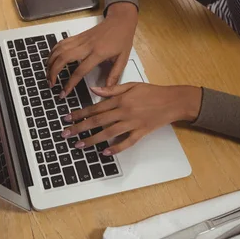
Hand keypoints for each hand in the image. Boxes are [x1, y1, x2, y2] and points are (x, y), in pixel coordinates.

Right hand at [47, 2, 137, 96]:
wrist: (120, 20)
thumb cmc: (122, 39)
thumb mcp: (123, 59)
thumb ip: (114, 75)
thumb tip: (107, 89)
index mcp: (98, 53)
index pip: (80, 70)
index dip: (70, 83)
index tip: (64, 93)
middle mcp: (86, 46)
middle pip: (63, 58)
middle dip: (53, 72)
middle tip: (51, 83)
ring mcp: (80, 39)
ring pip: (59, 50)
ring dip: (50, 62)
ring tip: (48, 74)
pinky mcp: (78, 36)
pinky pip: (61, 43)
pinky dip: (53, 51)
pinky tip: (51, 59)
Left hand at [61, 83, 201, 154]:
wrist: (173, 100)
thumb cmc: (152, 92)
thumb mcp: (131, 85)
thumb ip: (112, 89)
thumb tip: (94, 90)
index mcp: (120, 99)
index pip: (95, 107)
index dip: (79, 113)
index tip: (67, 118)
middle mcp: (124, 112)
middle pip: (98, 121)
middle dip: (80, 128)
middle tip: (66, 133)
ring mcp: (133, 123)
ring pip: (109, 133)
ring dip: (92, 139)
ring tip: (79, 144)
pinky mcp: (141, 132)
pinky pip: (127, 142)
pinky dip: (116, 148)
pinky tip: (105, 152)